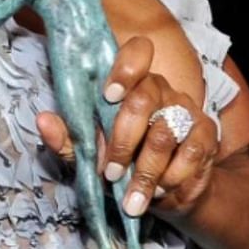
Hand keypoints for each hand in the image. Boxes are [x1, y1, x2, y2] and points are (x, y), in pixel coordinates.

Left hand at [36, 37, 219, 218]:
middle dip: (122, 141)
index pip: (137, 52)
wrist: (164, 193)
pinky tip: (157, 192)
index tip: (109, 94)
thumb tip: (42, 121)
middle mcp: (161, 89)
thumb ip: (68, 138)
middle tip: (109, 172)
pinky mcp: (205, 135)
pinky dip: (170, 178)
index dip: (125, 68)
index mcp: (131, 83)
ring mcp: (186, 110)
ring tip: (130, 195)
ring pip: (164, 134)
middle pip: (144, 99)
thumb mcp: (88, 154)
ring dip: (144, 170)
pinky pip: (189, 154)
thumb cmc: (121, 164)